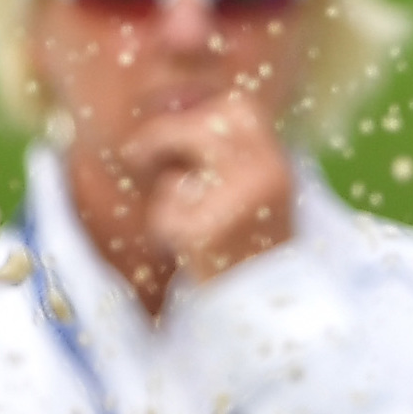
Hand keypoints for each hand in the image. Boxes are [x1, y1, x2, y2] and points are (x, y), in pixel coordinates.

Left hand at [128, 93, 297, 286]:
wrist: (269, 304)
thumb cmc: (250, 249)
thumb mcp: (253, 196)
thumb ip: (228, 161)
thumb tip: (178, 114)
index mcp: (277, 166)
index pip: (239, 109)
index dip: (200, 113)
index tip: (173, 128)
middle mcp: (266, 177)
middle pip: (205, 128)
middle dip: (164, 135)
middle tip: (135, 154)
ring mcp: (239, 205)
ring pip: (179, 175)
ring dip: (169, 194)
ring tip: (182, 223)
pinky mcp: (209, 234)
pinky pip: (168, 212)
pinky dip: (166, 227)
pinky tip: (184, 248)